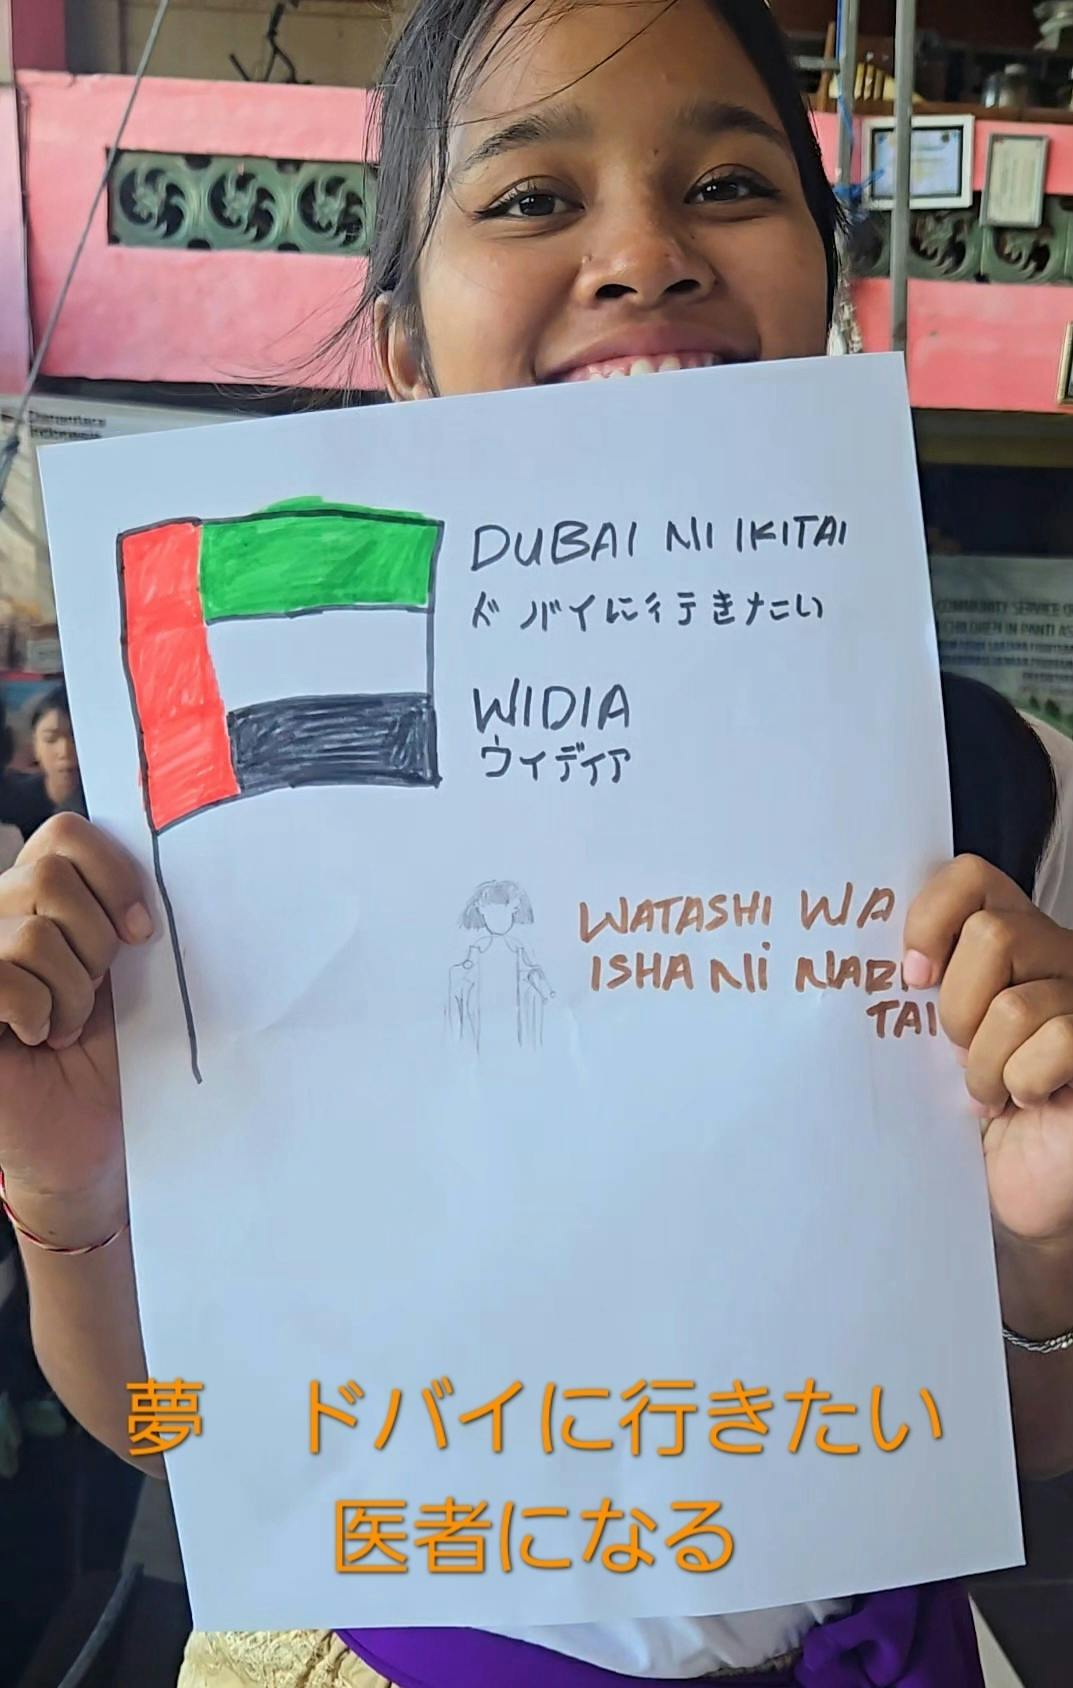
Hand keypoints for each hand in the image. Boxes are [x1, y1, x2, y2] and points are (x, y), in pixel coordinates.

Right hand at [0, 814, 152, 1241]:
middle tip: (96, 990)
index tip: (141, 933)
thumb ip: (126, 915)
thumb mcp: (130, 974)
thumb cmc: (113, 1055)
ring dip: (71, 992)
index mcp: (39, 897)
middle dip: (94, 940)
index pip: (65, 832)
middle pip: (50, 875)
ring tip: (66, 1025)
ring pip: (33, 935)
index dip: (111, 874)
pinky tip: (37, 1039)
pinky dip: (37, 1013)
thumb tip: (162, 860)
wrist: (89, 1139)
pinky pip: (5, 978)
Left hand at [904, 855, 1072, 1248]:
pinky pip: (1054, 1042)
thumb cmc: (962, 1107)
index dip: (931, 920)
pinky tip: (1025, 1101)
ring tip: (988, 1089)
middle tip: (957, 1051)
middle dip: (957, 1008)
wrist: (1010, 1180)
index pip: (970, 877)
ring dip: (985, 1064)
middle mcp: (1055, 955)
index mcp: (1010, 935)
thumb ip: (914, 985)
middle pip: (994, 935)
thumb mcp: (926, 1033)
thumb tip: (849, 956)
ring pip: (1015, 1002)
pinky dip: (1022, 1083)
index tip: (912, 977)